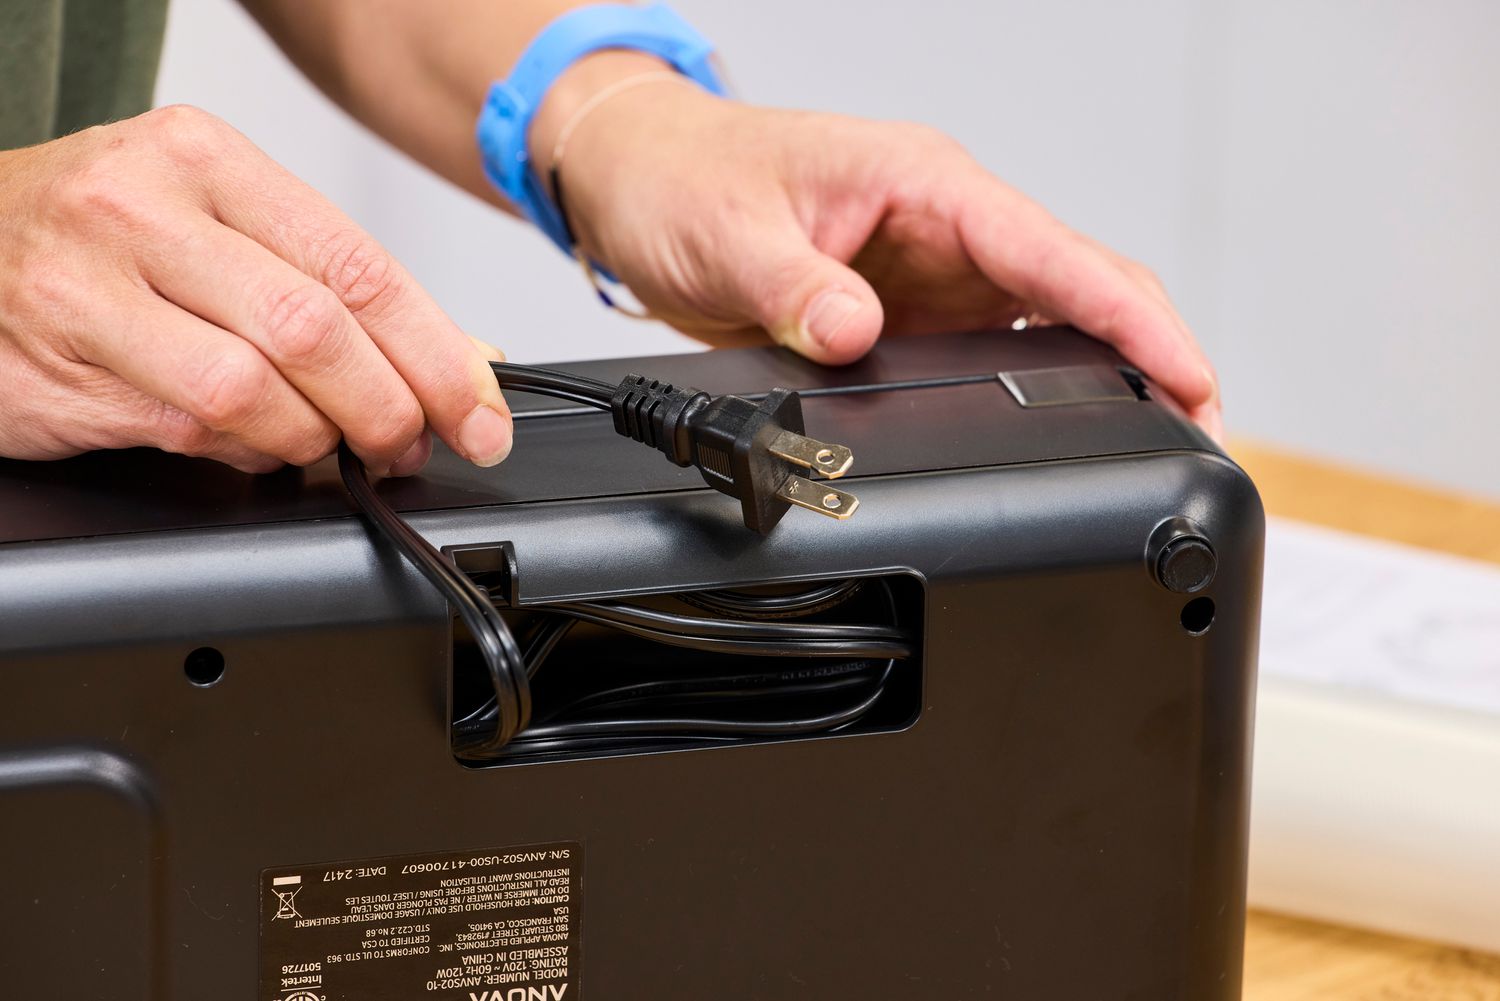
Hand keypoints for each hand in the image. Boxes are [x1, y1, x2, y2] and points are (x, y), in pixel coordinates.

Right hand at [0, 105, 511, 473]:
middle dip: (390, 407)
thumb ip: (332, 284)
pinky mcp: (59, 369)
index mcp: (204, 159)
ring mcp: (89, 290)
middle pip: (314, 330)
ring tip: (331, 443)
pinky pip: (189, 431)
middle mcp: (142, 211)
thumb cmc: (102, 236)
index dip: (438, 353)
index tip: (482, 410)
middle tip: (415, 443)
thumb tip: (463, 355)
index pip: (357, 264)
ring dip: (317, 438)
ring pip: (253, 390)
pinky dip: (248, 453)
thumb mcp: (219, 222)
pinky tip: (259, 444)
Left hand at [543, 74, 1221, 439]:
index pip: (1050, 249)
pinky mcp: (908, 310)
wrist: (640, 181)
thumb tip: (858, 335)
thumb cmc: (685, 179)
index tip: (1189, 371)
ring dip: (1102, 376)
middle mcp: (943, 225)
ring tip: (1154, 442)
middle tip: (1199, 429)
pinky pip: (988, 350)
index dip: (1129, 314)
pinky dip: (1032, 389)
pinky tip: (1061, 431)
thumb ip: (798, 289)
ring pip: (1046, 323)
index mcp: (921, 183)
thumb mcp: (734, 235)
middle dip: (1147, 353)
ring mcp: (931, 271)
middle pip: (1076, 286)